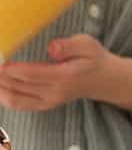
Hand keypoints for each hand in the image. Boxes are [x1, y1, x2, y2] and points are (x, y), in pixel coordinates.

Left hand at [0, 35, 114, 112]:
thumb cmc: (93, 58)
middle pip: (19, 86)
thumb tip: (52, 47)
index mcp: (65, 76)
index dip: (13, 70)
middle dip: (0, 77)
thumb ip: (70, 45)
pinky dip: (3, 97)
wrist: (103, 79)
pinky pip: (18, 104)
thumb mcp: (87, 44)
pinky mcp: (43, 105)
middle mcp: (55, 92)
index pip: (32, 75)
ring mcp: (48, 101)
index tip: (0, 63)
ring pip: (14, 98)